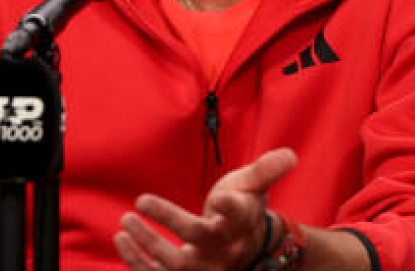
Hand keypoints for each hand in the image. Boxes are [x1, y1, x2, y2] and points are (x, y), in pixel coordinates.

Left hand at [115, 148, 297, 270]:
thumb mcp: (254, 186)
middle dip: (168, 222)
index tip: (220, 198)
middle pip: (198, 238)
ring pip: (176, 264)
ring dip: (147, 245)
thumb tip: (290, 154)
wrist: (248, 248)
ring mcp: (205, 265)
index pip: (237, 212)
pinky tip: (123, 242)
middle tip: (138, 204)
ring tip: (126, 223)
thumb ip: (267, 169)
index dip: (231, 206)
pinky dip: (139, 263)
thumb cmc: (244, 209)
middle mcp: (224, 247)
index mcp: (241, 220)